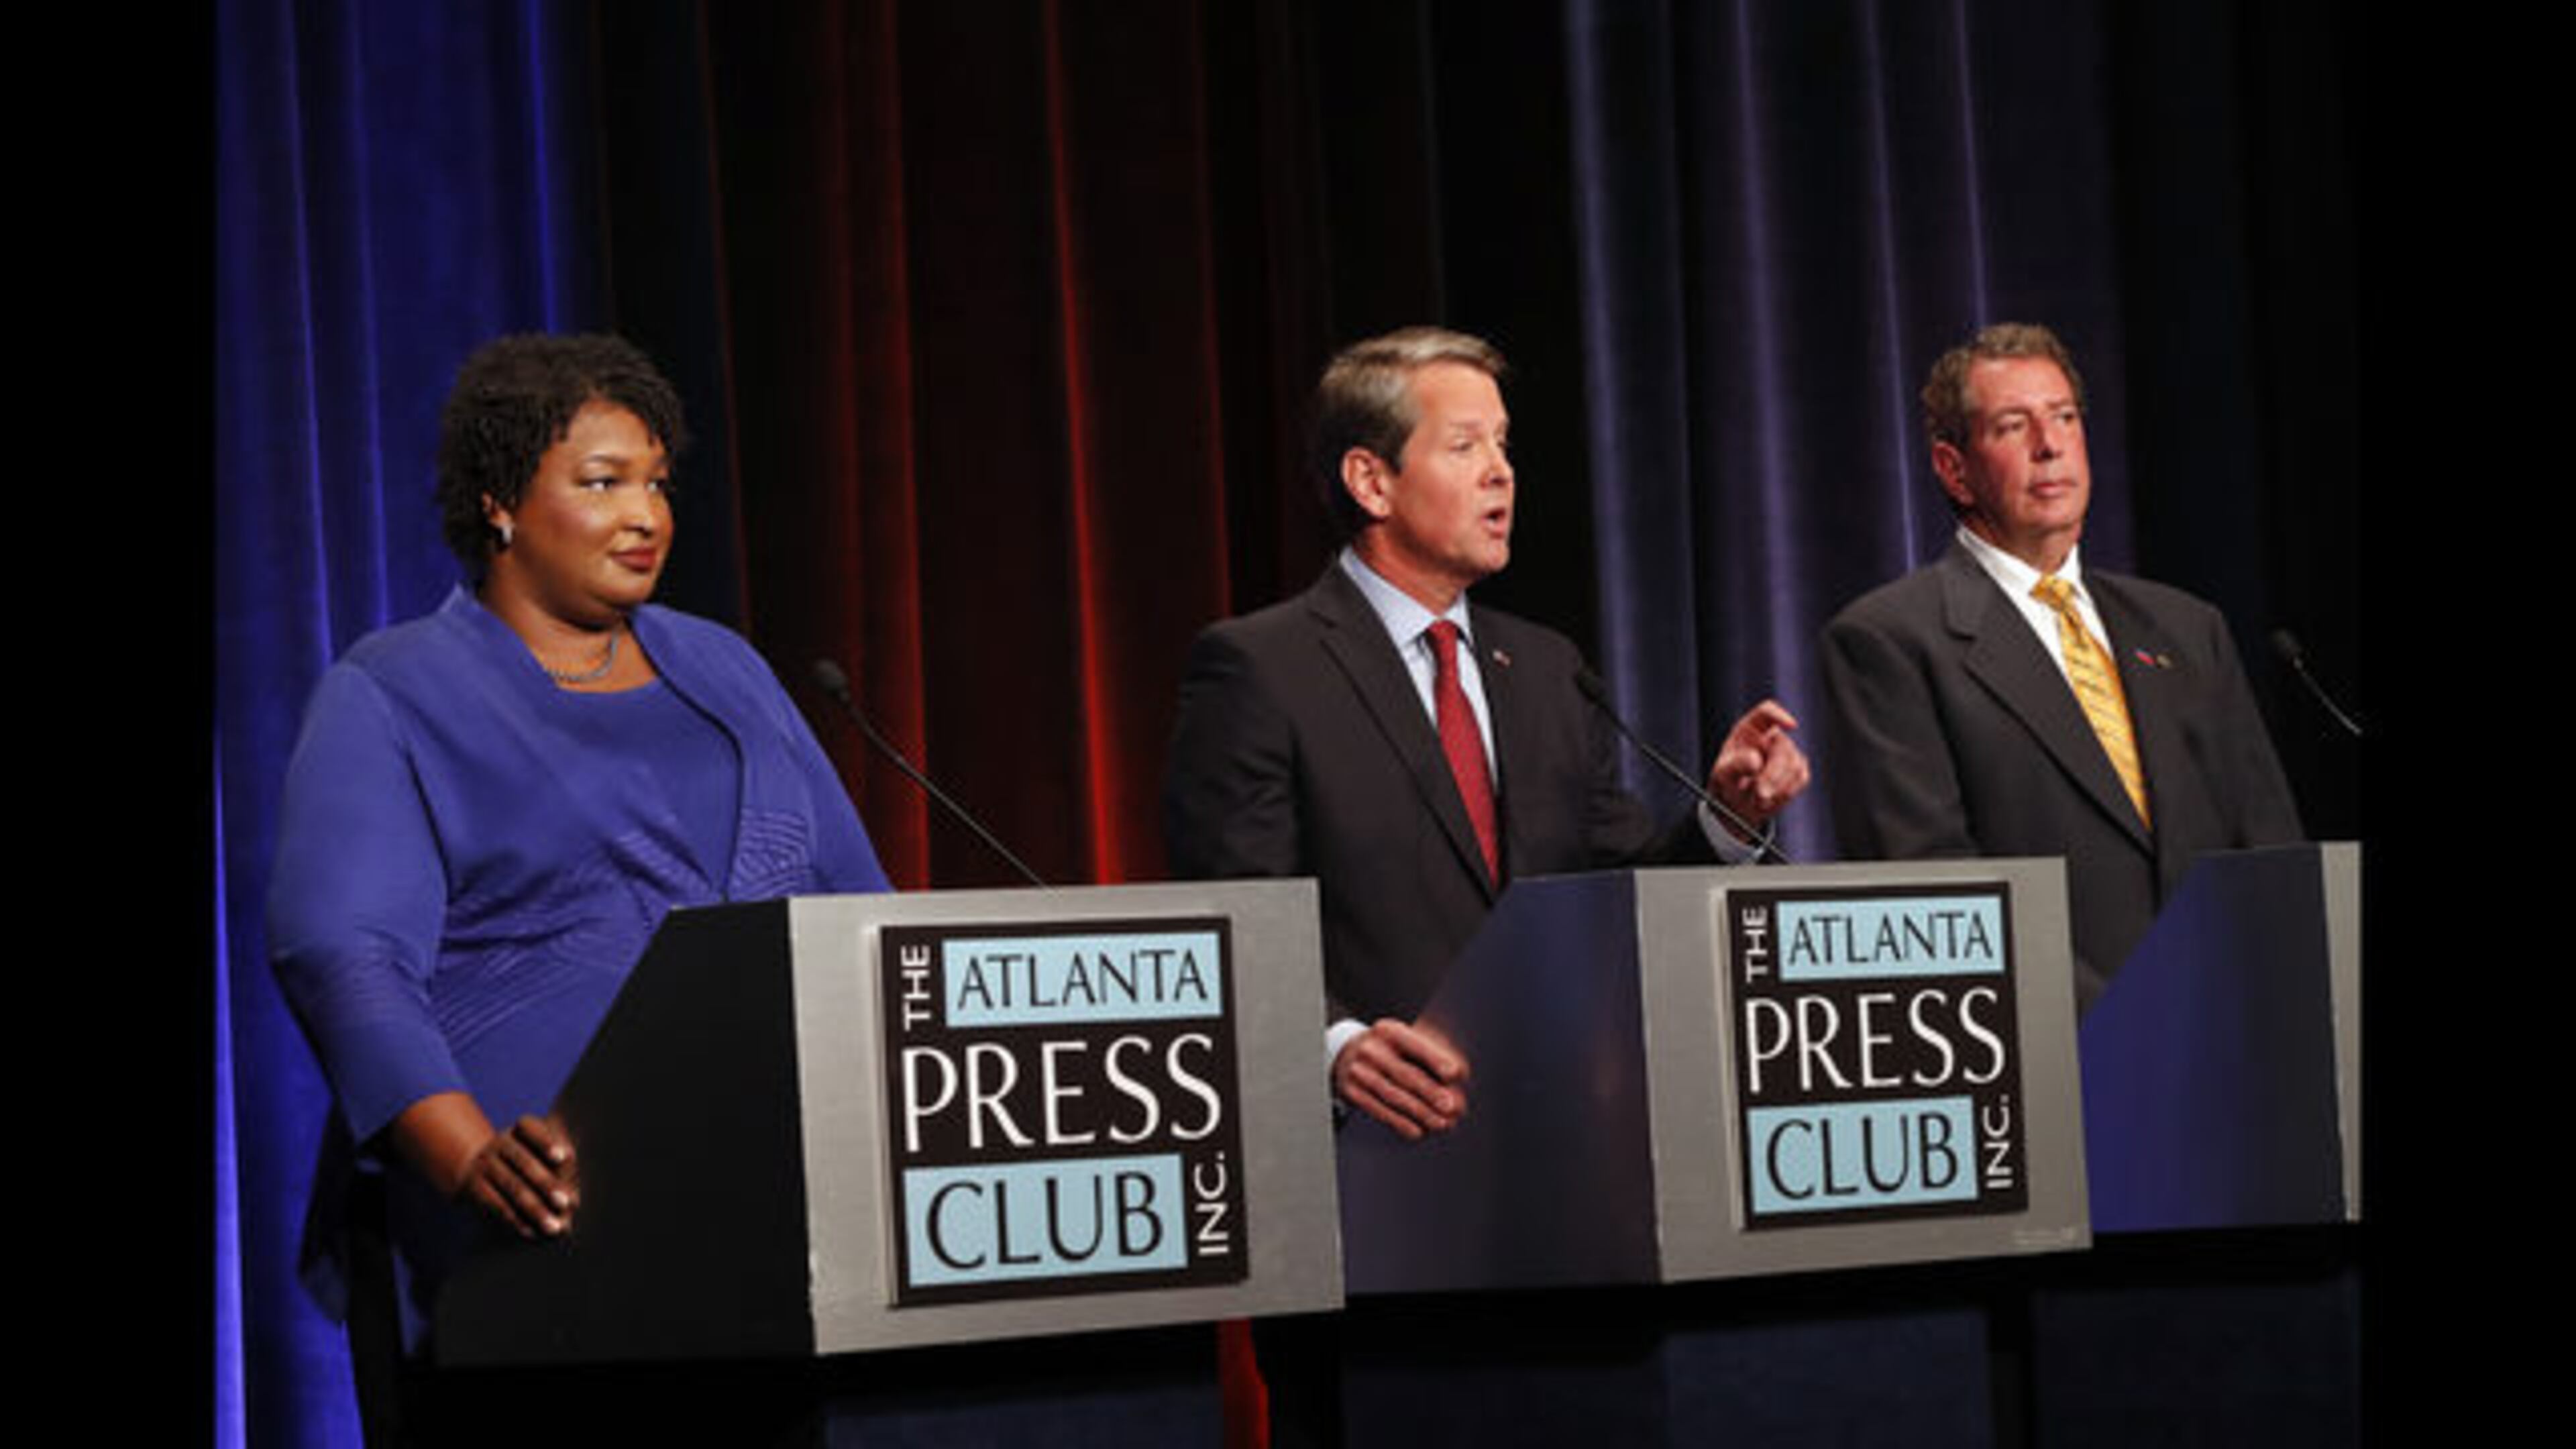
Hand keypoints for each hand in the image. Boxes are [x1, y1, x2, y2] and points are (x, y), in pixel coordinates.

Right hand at [390, 1093, 578, 1238]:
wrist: (471, 1166)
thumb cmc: (521, 1161)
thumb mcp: (533, 1152)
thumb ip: (556, 1167)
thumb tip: (574, 1199)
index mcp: (518, 1131)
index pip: (530, 1128)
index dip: (547, 1141)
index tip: (566, 1156)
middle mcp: (499, 1145)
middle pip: (524, 1162)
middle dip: (547, 1184)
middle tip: (567, 1204)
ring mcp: (484, 1166)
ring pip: (512, 1188)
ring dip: (535, 1209)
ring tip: (554, 1227)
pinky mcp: (471, 1188)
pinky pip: (495, 1205)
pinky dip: (515, 1220)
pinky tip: (532, 1232)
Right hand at [1332, 1018, 1469, 1140]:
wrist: (1346, 1054)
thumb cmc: (1388, 1049)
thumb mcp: (1404, 1042)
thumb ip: (1430, 1055)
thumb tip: (1459, 1077)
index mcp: (1389, 1031)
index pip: (1415, 1045)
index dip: (1436, 1059)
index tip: (1456, 1073)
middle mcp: (1371, 1049)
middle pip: (1405, 1074)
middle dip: (1431, 1092)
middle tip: (1451, 1107)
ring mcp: (1358, 1071)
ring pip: (1394, 1096)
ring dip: (1420, 1113)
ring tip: (1440, 1123)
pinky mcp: (1351, 1091)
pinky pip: (1379, 1110)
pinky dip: (1400, 1123)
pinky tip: (1417, 1131)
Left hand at [1705, 699, 1808, 835]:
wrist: (1736, 803)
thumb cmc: (1727, 781)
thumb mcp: (1723, 774)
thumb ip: (1736, 765)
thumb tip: (1756, 760)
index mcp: (1749, 730)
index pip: (1766, 712)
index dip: (1780, 716)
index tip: (1792, 726)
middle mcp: (1770, 737)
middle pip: (1783, 746)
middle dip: (1773, 774)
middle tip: (1759, 793)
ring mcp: (1786, 753)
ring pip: (1795, 764)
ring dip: (1777, 786)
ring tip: (1757, 799)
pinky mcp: (1797, 770)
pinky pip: (1801, 778)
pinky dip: (1786, 792)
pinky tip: (1770, 799)